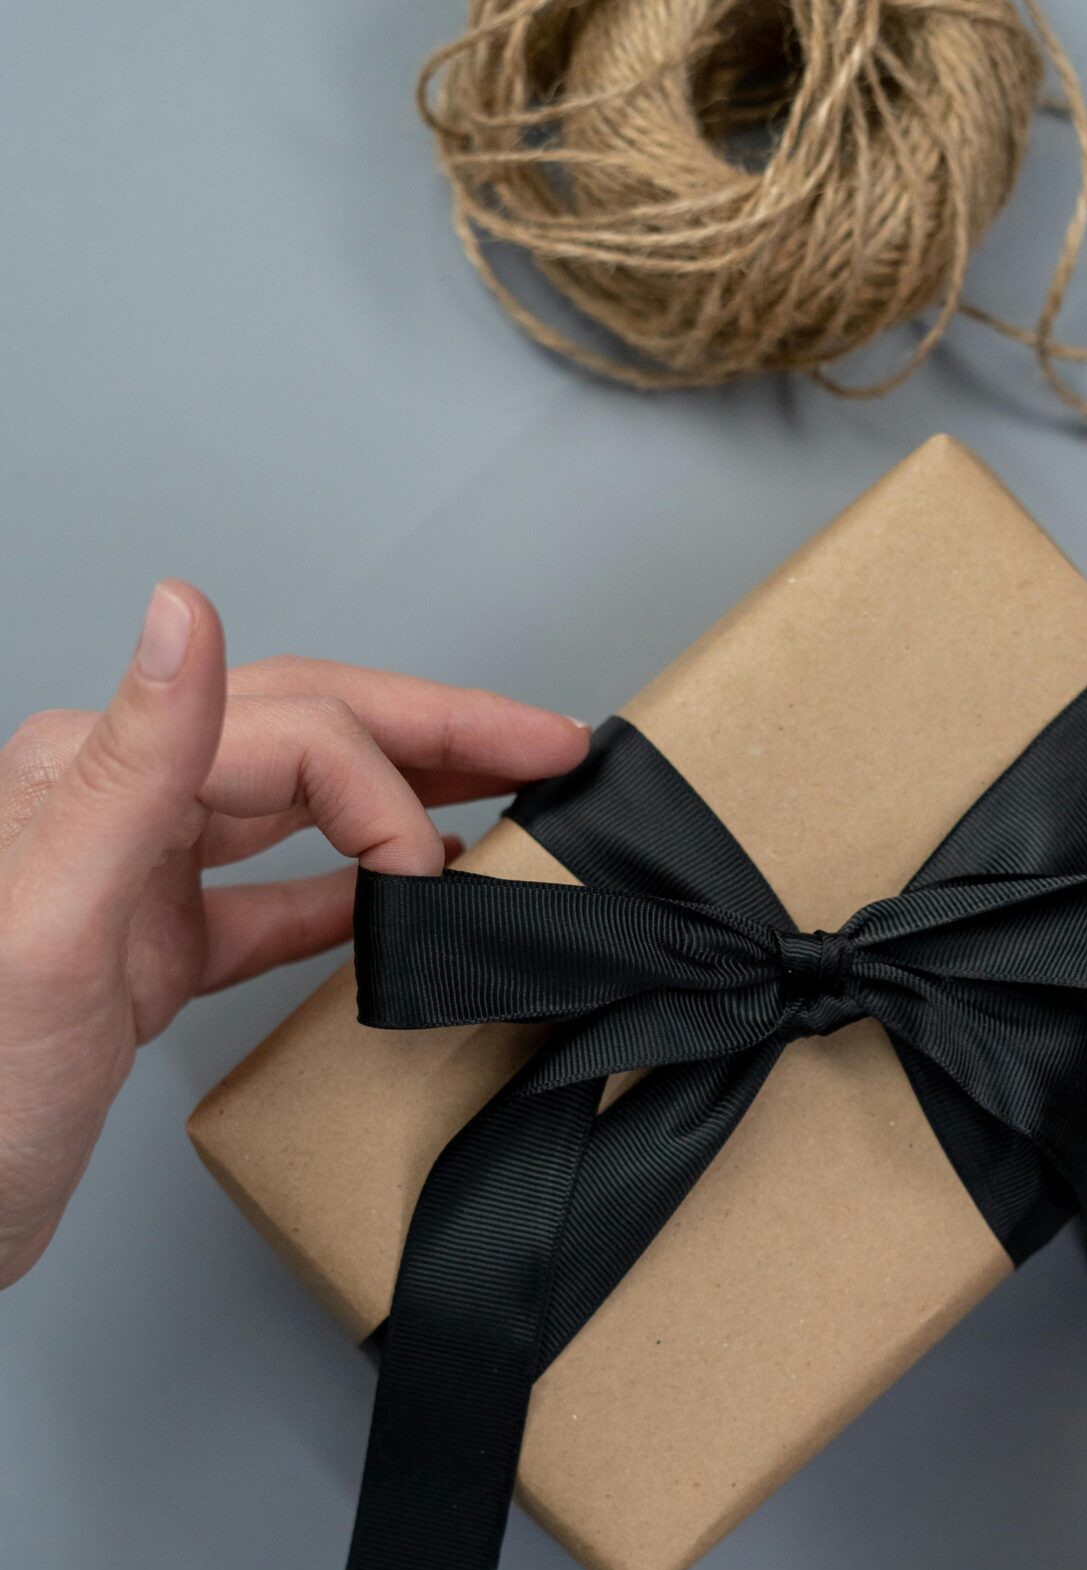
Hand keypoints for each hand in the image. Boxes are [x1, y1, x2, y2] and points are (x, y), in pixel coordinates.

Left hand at [0, 582, 587, 1287]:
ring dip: (406, 793)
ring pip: (298, 807)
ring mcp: (133, 882)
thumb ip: (135, 763)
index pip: (290, 730)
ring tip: (504, 794)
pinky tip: (402, 903)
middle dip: (436, 732)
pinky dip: (347, 893)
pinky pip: (268, 903)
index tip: (439, 874)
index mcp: (92, 775)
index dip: (387, 786)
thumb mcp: (52, 920)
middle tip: (551, 746)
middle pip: (308, 738)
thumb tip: (187, 611)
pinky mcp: (145, 959)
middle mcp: (115, 810)